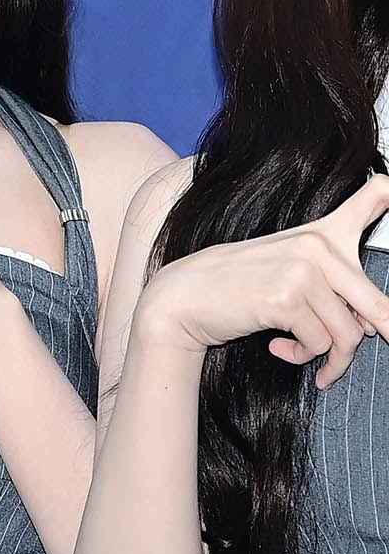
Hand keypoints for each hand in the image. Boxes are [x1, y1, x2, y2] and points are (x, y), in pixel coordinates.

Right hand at [140, 173, 388, 388]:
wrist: (184, 298)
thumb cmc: (237, 286)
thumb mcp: (287, 265)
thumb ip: (333, 282)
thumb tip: (374, 324)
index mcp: (323, 231)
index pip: (378, 195)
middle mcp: (319, 245)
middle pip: (377, 305)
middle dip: (378, 338)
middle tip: (360, 355)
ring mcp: (304, 271)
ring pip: (347, 335)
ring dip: (329, 358)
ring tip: (307, 357)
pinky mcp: (287, 299)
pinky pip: (318, 344)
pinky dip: (304, 357)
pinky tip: (280, 348)